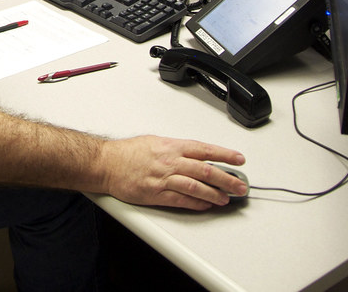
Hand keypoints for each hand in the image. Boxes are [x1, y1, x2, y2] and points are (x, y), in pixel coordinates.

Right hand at [101, 136, 246, 210]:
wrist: (106, 163)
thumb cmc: (127, 152)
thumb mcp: (155, 141)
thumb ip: (175, 148)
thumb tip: (194, 153)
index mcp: (171, 146)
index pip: (204, 149)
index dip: (225, 154)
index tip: (239, 159)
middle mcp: (170, 161)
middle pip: (205, 169)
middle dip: (227, 178)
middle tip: (240, 186)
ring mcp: (163, 178)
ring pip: (196, 186)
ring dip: (214, 194)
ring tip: (226, 199)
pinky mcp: (156, 194)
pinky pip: (181, 200)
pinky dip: (196, 203)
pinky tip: (206, 205)